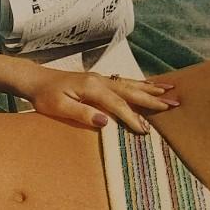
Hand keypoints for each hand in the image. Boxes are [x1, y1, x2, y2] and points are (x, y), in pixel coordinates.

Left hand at [23, 67, 178, 132]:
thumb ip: (82, 115)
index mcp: (92, 88)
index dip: (132, 118)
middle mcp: (100, 81)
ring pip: (131, 84)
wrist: (36, 80)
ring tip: (171, 91)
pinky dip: (139, 83)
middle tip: (174, 104)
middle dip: (153, 99)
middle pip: (131, 91)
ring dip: (151, 88)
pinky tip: (149, 85)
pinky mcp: (98, 80)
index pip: (118, 105)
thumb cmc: (44, 97)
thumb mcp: (59, 109)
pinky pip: (124, 81)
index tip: (145, 131)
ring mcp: (100, 78)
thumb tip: (106, 122)